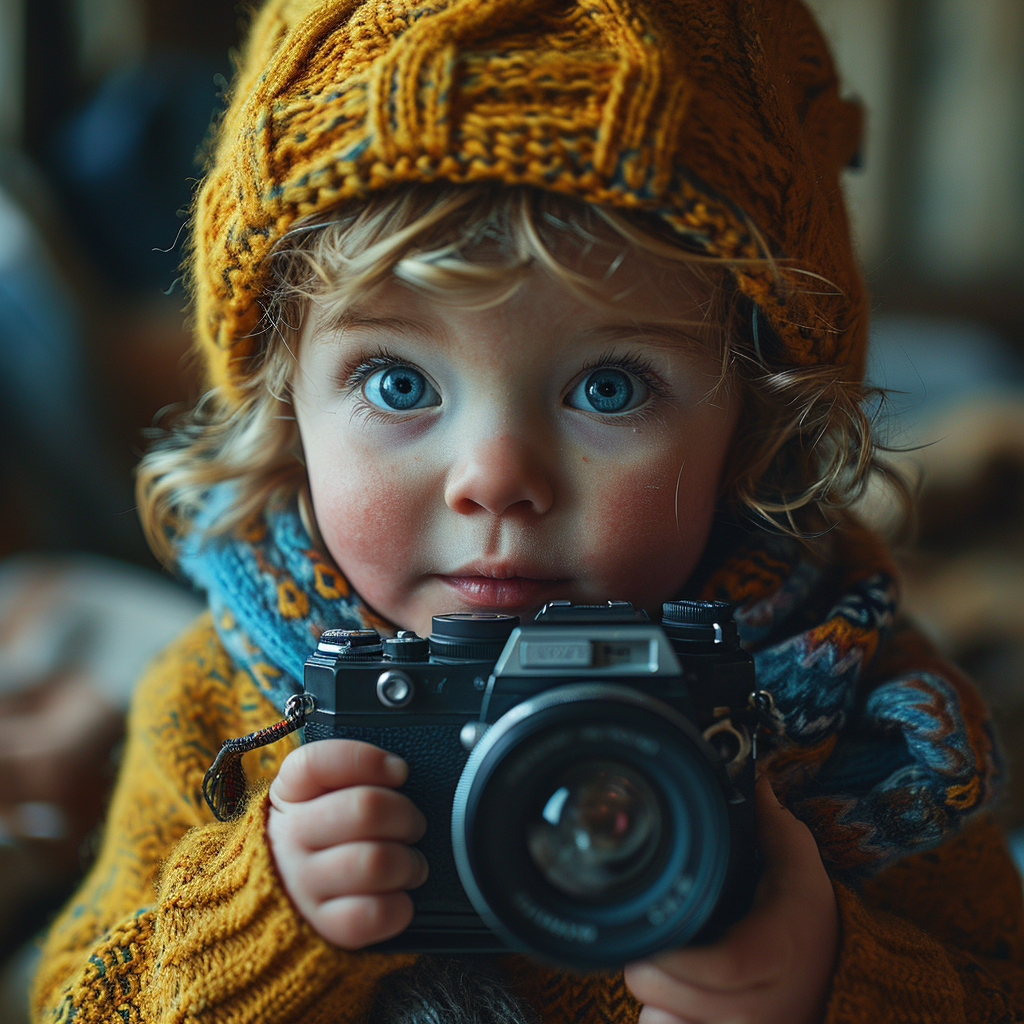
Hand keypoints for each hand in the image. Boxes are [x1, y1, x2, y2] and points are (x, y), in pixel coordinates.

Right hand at [267, 739, 428, 948]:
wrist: (283, 897)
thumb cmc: (320, 835)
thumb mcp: (320, 795)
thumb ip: (354, 776)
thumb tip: (400, 771)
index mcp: (289, 793)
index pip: (317, 762)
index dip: (367, 760)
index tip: (398, 771)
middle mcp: (290, 836)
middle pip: (365, 809)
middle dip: (406, 815)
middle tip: (412, 825)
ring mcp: (302, 883)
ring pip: (376, 862)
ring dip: (409, 863)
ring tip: (410, 864)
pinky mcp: (319, 925)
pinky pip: (372, 914)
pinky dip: (399, 906)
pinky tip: (396, 896)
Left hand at [624, 776, 837, 1023]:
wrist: (848, 991)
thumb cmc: (813, 930)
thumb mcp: (800, 870)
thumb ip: (772, 823)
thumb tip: (752, 773)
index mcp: (771, 955)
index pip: (717, 968)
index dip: (670, 960)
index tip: (644, 944)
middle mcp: (759, 1010)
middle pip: (666, 999)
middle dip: (648, 970)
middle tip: (652, 946)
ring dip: (657, 1003)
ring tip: (675, 978)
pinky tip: (684, 1006)